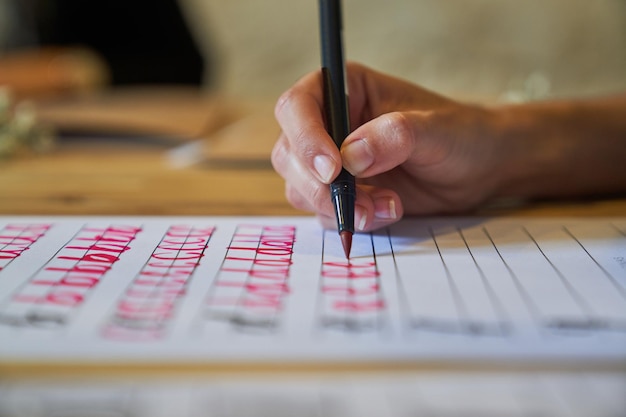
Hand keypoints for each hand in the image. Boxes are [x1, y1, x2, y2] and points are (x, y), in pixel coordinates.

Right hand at [272, 62, 503, 230]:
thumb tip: (351, 156)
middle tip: (358, 203)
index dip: (305, 138)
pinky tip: (389, 211)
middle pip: (289, 154)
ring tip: (388, 207)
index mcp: (345, 90)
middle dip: (320, 186)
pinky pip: (324, 211)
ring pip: (300, 187)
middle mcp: (329, 124)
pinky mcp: (342, 192)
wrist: (478, 170)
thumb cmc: (459, 135)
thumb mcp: (435, 130)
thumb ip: (395, 136)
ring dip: (337, 206)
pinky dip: (351, 219)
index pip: (297, 106)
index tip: (333, 169)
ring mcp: (332, 161)